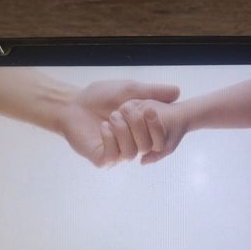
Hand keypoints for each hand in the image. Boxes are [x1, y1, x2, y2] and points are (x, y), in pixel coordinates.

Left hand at [59, 80, 178, 166]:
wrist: (73, 103)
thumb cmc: (100, 96)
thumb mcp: (130, 90)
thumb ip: (153, 92)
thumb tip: (177, 92)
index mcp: (140, 132)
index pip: (159, 139)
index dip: (157, 127)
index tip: (150, 109)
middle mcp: (130, 145)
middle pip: (146, 146)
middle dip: (137, 126)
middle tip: (125, 109)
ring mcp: (116, 154)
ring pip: (131, 153)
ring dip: (122, 132)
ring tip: (111, 117)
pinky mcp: (101, 159)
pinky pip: (113, 156)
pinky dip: (110, 139)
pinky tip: (103, 127)